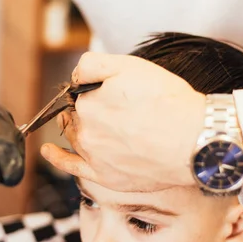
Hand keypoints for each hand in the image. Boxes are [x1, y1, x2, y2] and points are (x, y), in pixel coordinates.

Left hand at [40, 52, 205, 191]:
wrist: (195, 141)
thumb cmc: (169, 102)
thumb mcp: (130, 65)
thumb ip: (91, 64)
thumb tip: (74, 75)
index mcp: (88, 103)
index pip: (79, 93)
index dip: (94, 89)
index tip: (112, 91)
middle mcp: (85, 131)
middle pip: (77, 115)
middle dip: (88, 108)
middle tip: (115, 108)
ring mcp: (93, 156)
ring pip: (76, 136)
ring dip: (79, 128)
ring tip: (100, 125)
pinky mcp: (104, 177)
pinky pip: (70, 166)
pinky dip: (56, 158)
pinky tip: (47, 151)